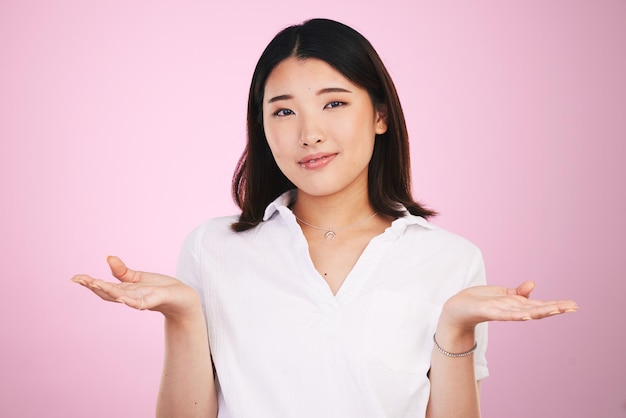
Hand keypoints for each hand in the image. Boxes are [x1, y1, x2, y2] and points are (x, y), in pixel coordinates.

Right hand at [71, 256, 200, 319]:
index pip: (103, 287)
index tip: (75, 277)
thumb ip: (123, 272)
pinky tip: (123, 297)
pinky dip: (131, 301)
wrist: (183, 299)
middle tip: (79, 279)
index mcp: (126, 290)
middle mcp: (130, 297)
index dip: (89, 283)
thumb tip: (108, 258)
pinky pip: (141, 302)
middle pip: (108, 293)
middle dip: (93, 286)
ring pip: (122, 297)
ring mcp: (142, 300)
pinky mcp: (155, 301)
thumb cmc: (161, 289)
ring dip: (108, 291)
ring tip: (94, 283)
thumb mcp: (139, 277)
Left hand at [439, 281, 578, 330]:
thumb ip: (518, 292)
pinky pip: (505, 315)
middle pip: (538, 310)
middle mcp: (512, 311)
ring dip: (541, 312)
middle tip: (573, 307)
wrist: (458, 309)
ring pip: (525, 313)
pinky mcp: (490, 312)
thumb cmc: (480, 301)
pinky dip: (516, 315)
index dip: (557, 305)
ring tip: (557, 309)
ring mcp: (502, 312)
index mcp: (517, 305)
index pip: (540, 305)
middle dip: (555, 308)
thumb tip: (533, 284)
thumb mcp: (502, 294)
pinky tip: (527, 315)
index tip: (574, 305)